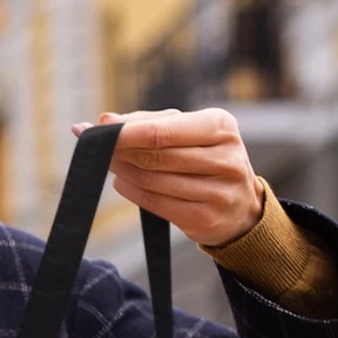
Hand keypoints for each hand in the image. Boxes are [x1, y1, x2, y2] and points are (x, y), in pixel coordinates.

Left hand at [74, 109, 263, 247]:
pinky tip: (122, 182)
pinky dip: (132, 191)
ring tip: (110, 163)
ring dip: (123, 171)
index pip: (163, 131)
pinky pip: (156, 204)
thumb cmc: (206, 159)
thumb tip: (105, 119)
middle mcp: (225, 158)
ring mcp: (218, 192)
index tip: (99, 128)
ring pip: (153, 180)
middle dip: (121, 151)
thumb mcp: (190, 132)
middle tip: (97, 146)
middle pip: (156, 156)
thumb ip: (149, 123)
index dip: (126, 132)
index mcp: (221, 127)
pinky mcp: (205, 218)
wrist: (240, 207)